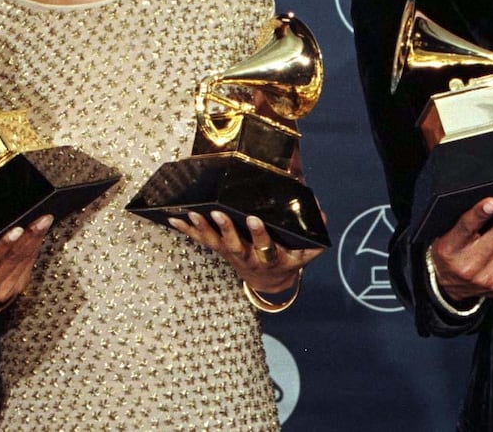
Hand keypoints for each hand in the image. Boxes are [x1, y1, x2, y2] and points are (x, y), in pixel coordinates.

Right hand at [0, 203, 52, 310]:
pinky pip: (27, 267)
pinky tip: (39, 235)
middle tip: (38, 220)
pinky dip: (34, 249)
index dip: (3, 246)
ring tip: (43, 221)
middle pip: (10, 259)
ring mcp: (2, 292)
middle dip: (27, 237)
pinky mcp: (15, 291)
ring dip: (35, 241)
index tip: (15, 230)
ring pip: (22, 262)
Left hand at [168, 211, 322, 294]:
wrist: (269, 280)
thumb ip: (314, 237)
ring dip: (203, 227)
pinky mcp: (219, 249)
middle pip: (235, 245)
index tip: (255, 218)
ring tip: (192, 212)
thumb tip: (319, 211)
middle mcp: (248, 257)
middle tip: (218, 213)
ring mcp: (231, 254)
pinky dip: (187, 229)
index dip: (259, 234)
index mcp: (270, 257)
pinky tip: (173, 217)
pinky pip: (201, 239)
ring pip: (215, 242)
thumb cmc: (287, 259)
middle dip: (226, 230)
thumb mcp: (305, 253)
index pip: (265, 245)